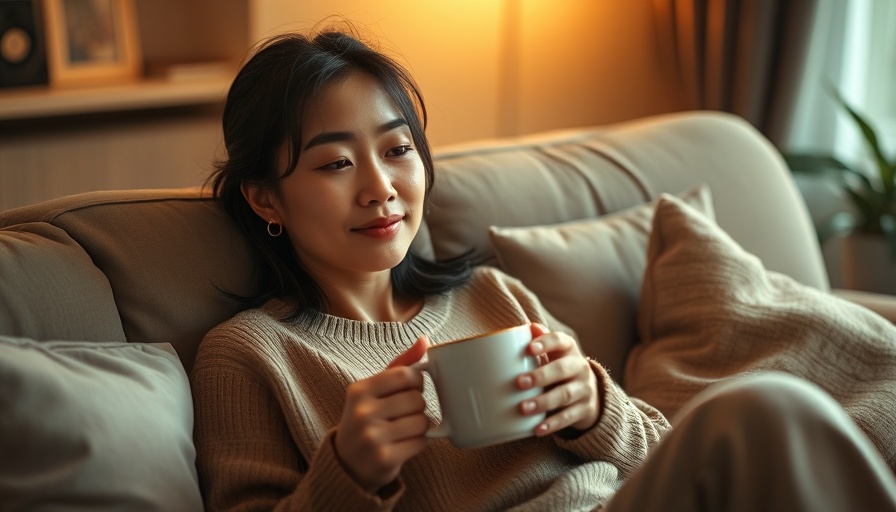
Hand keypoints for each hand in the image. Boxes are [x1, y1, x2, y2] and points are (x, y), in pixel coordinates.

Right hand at [334, 336, 430, 492]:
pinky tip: (403, 444)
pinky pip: (421, 443)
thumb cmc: (367, 418)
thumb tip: (425, 340)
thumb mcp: (375, 390)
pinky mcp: (384, 459)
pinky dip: (418, 443)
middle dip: (418, 407)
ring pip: (422, 422)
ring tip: (404, 429)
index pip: (406, 375)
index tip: (410, 389)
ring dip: (420, 426)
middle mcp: (362, 412)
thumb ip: (400, 364)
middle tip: (404, 414)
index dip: (416, 382)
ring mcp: (372, 437)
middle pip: (417, 399)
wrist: (347, 464)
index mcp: (359, 390)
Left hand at [516, 323, 599, 435]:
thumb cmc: (560, 369)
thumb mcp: (554, 354)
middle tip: (519, 382)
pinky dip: (553, 424)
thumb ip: (541, 341)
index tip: (529, 348)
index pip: (560, 341)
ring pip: (565, 395)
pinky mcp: (585, 410)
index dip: (546, 343)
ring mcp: (585, 389)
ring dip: (543, 402)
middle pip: (562, 369)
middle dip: (541, 376)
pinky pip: (569, 417)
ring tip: (523, 408)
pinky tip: (537, 429)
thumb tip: (526, 327)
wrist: (590, 394)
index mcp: (569, 350)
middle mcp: (581, 367)